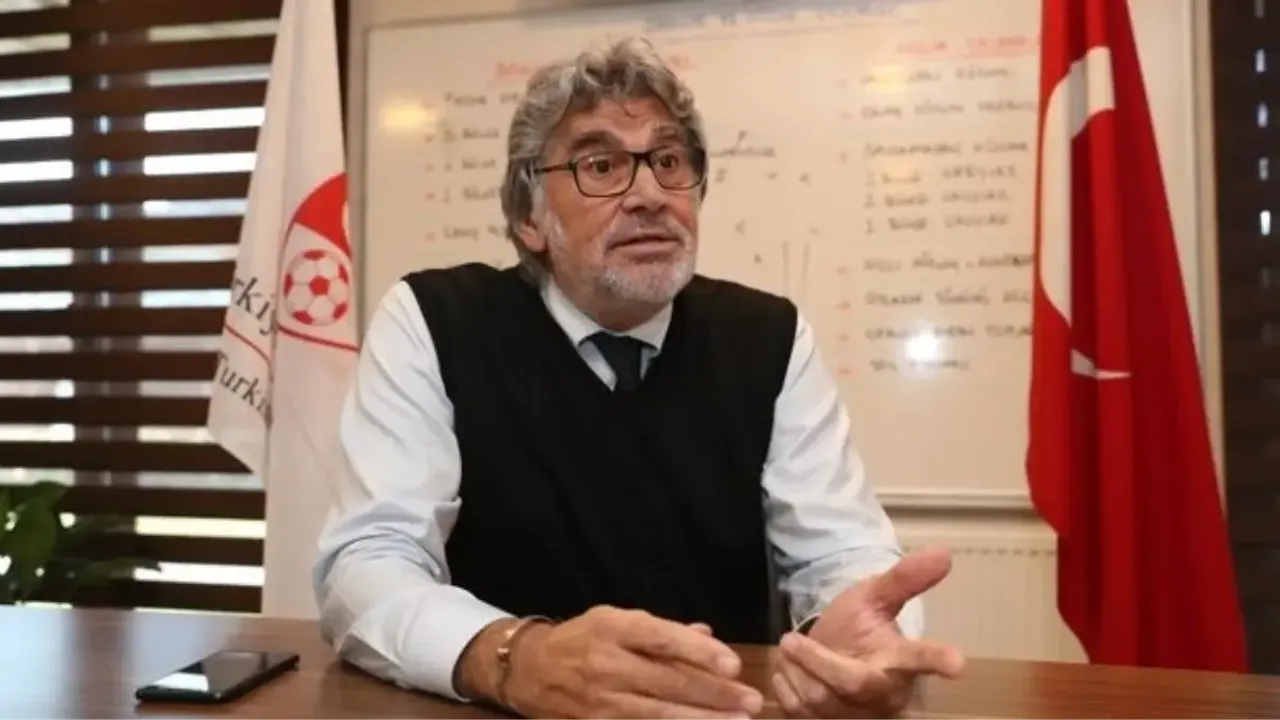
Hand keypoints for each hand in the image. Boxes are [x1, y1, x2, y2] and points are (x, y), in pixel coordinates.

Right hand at [504, 606, 763, 718]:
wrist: (531, 670)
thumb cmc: (584, 639)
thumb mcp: (617, 620)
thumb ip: (662, 631)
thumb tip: (706, 635)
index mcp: (614, 629)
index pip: (662, 639)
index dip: (699, 652)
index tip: (732, 664)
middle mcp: (607, 664)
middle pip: (667, 682)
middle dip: (713, 694)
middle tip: (751, 701)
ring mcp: (601, 701)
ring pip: (658, 715)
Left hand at [771, 548, 964, 717]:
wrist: (824, 656)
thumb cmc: (854, 627)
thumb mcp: (873, 597)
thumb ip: (903, 578)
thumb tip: (943, 552)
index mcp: (900, 659)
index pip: (921, 658)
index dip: (938, 660)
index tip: (957, 663)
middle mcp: (887, 693)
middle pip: (854, 682)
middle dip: (817, 659)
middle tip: (791, 639)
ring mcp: (860, 716)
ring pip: (819, 698)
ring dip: (795, 670)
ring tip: (793, 654)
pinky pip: (799, 712)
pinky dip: (785, 687)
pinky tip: (791, 675)